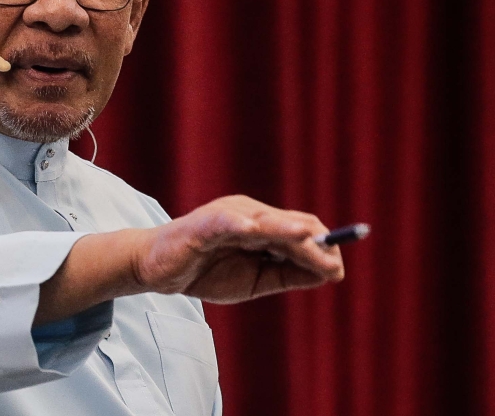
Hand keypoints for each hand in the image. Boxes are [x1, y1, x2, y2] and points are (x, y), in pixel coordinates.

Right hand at [131, 195, 344, 303]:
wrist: (156, 269)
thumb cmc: (205, 271)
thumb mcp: (255, 280)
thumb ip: (287, 274)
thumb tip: (328, 272)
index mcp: (261, 225)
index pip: (299, 229)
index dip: (322, 247)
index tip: (338, 270)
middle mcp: (247, 213)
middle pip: (287, 225)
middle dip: (312, 245)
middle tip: (333, 266)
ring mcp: (224, 217)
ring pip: (262, 222)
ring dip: (285, 230)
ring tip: (307, 238)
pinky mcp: (200, 226)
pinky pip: (221, 223)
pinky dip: (236, 225)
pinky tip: (251, 230)